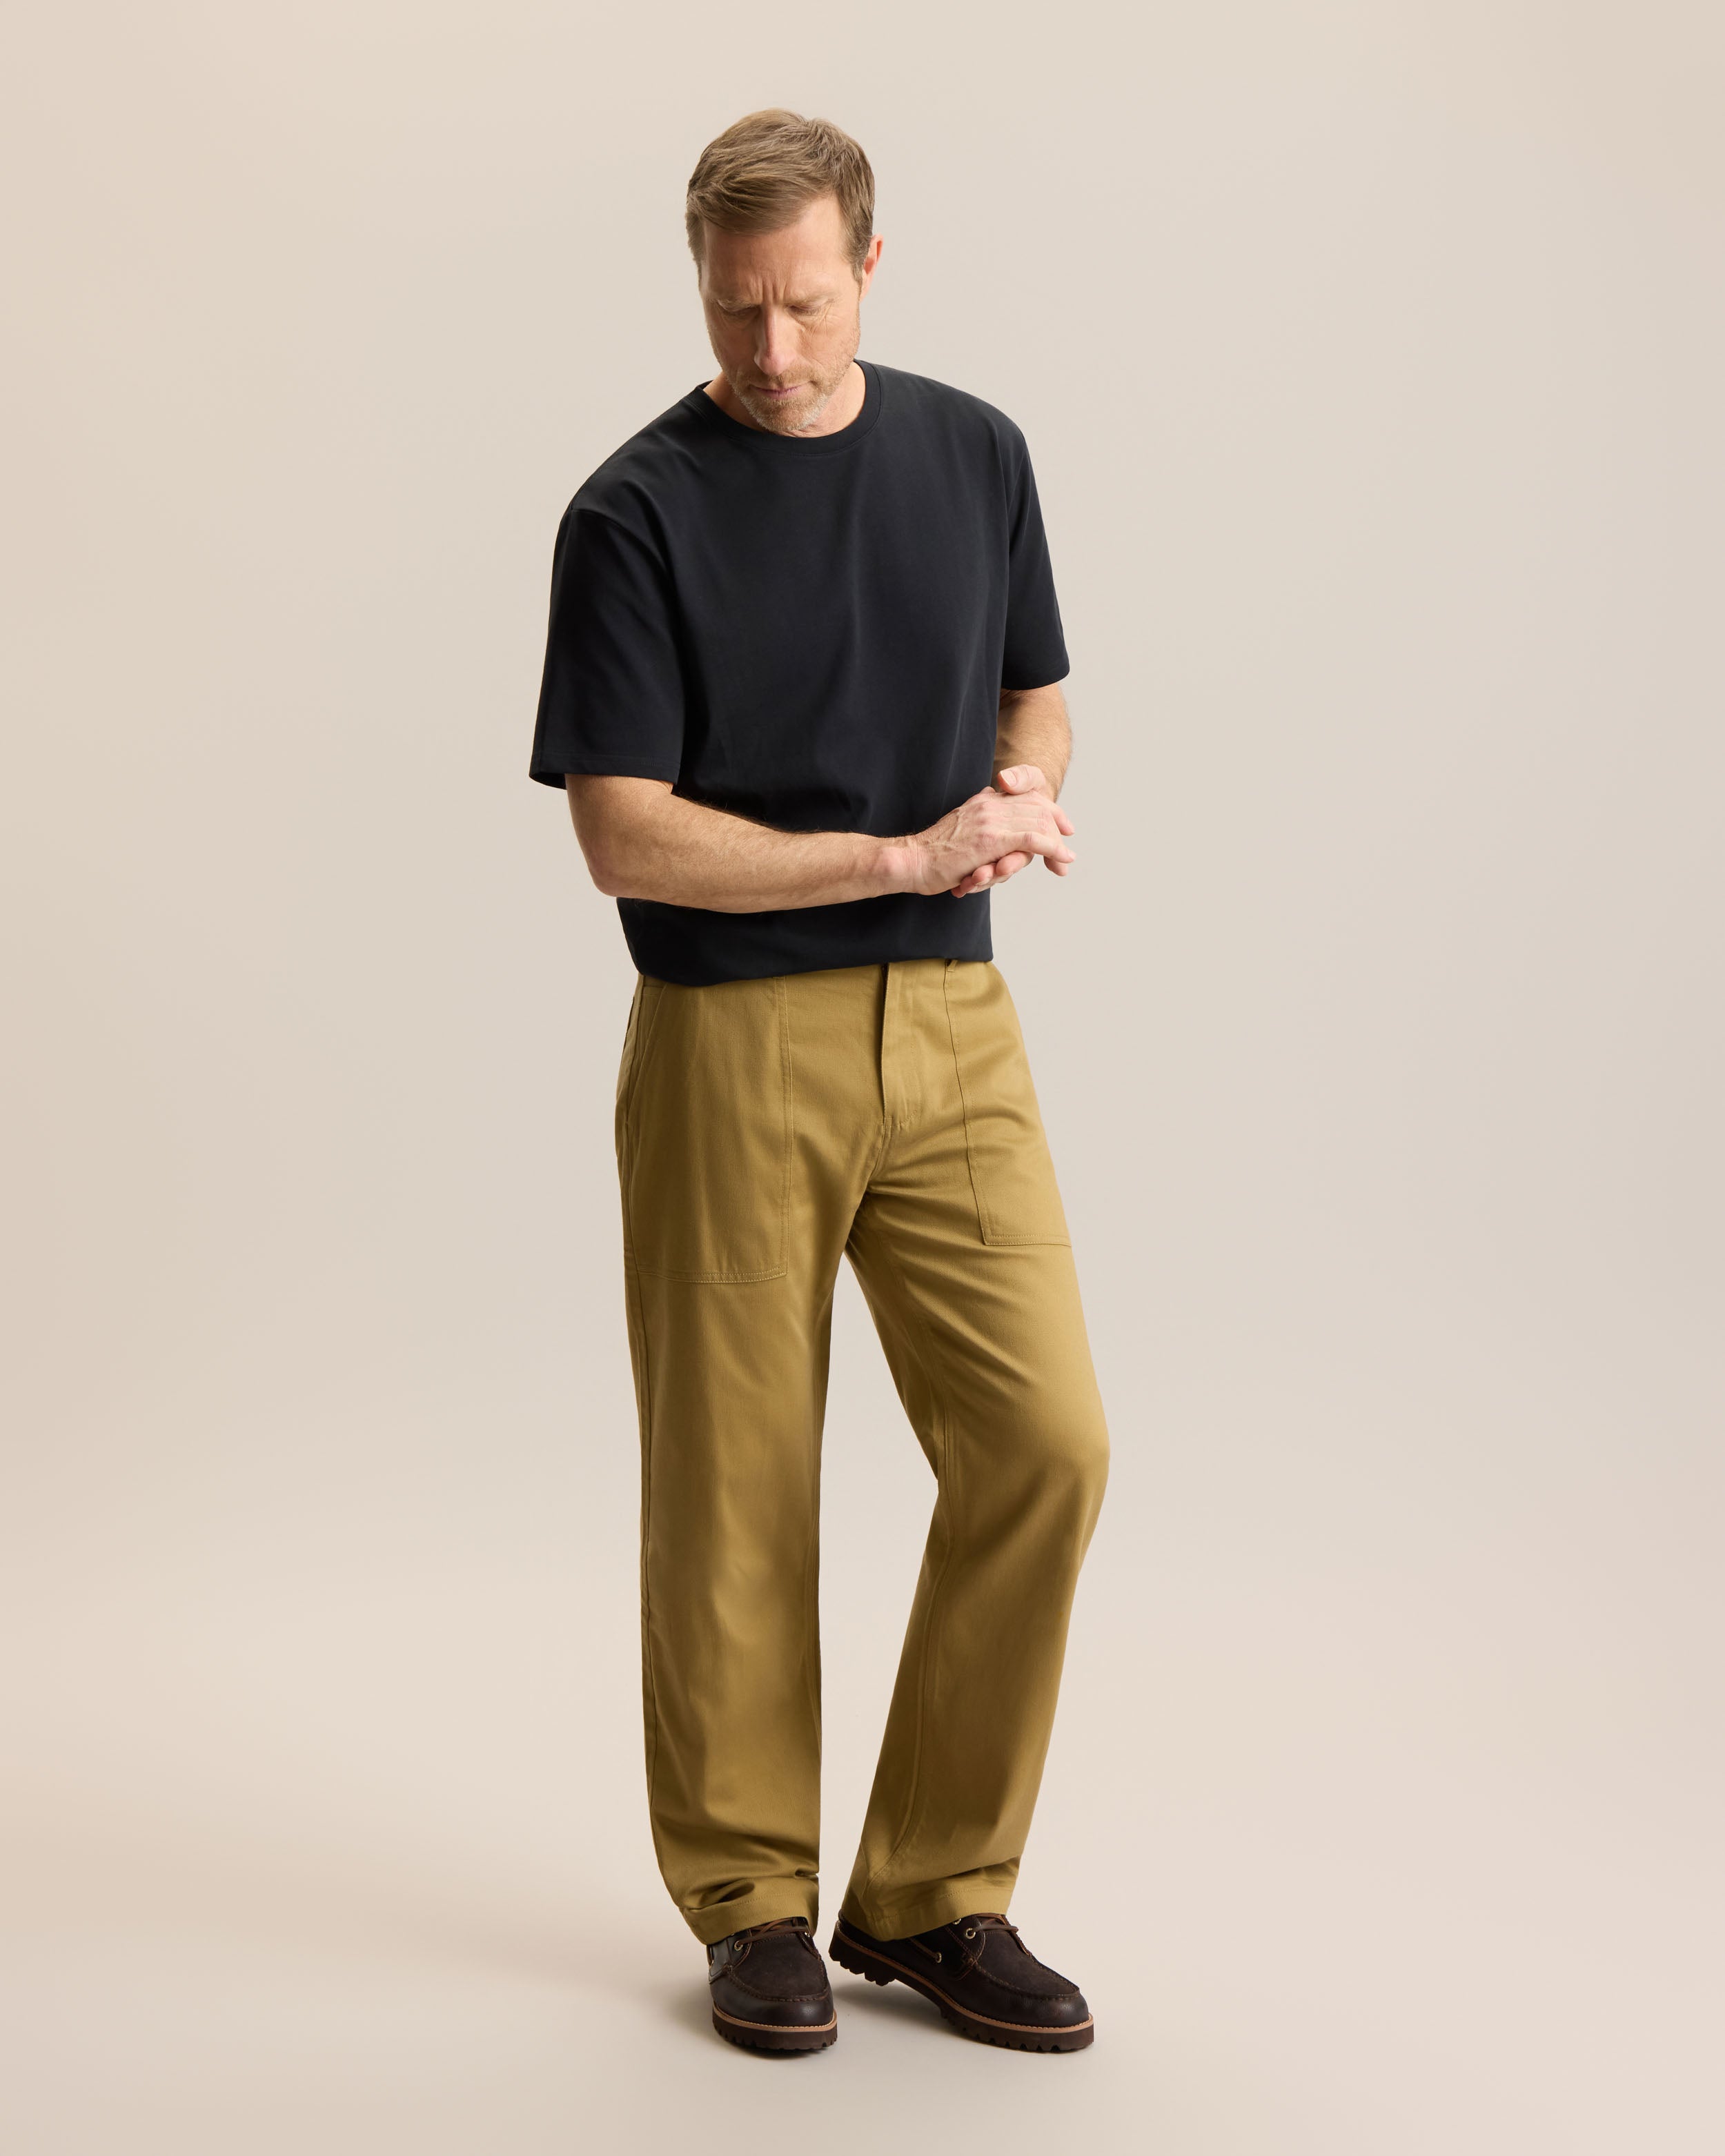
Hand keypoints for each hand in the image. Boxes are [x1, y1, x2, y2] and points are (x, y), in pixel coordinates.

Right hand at [898, 764, 1075, 898]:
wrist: (912, 860)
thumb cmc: (933, 853)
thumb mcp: (960, 825)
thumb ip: (977, 814)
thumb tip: (989, 800)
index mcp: (982, 801)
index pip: (1025, 796)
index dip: (1049, 810)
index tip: (1063, 825)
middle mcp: (989, 804)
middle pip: (1037, 808)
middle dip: (1057, 827)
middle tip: (1067, 849)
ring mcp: (991, 821)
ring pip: (1038, 823)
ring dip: (1056, 842)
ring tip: (1066, 858)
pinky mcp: (992, 840)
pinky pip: (1032, 839)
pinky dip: (1051, 848)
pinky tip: (1061, 857)